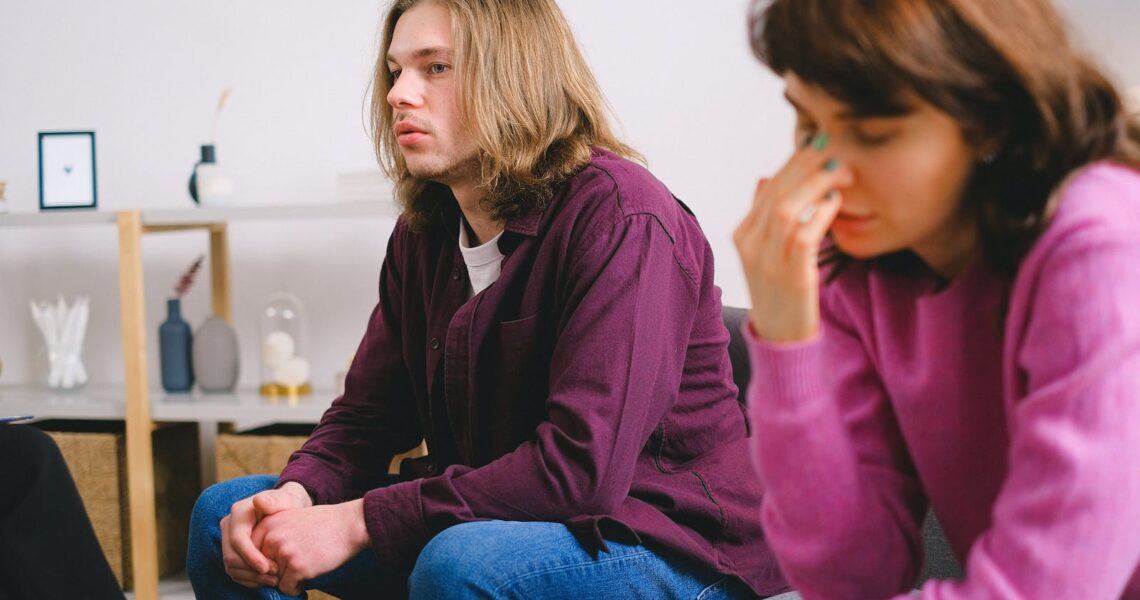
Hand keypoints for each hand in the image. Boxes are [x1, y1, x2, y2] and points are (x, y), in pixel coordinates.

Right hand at [219, 483, 311, 587]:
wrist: (284, 509)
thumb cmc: (286, 504)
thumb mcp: (285, 499)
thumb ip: (275, 500)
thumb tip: (258, 502)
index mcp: (238, 512)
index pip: (237, 539)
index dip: (250, 557)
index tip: (267, 568)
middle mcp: (228, 526)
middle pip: (231, 556)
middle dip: (252, 570)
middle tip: (275, 576)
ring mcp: (227, 540)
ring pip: (231, 567)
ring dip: (251, 577)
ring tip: (274, 580)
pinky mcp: (232, 551)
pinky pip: (234, 571)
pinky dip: (249, 579)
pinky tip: (266, 580)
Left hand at [252, 498, 370, 595]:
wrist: (349, 524)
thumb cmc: (322, 524)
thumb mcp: (289, 520)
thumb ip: (269, 537)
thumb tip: (255, 567)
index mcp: (266, 524)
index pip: (251, 556)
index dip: (266, 563)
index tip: (280, 561)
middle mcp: (271, 537)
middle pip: (262, 570)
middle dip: (277, 572)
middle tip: (296, 561)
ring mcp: (283, 552)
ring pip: (274, 580)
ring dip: (289, 578)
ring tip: (306, 563)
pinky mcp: (296, 566)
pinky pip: (287, 588)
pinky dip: (298, 586)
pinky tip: (310, 572)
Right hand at [733, 133, 852, 341]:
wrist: (780, 339)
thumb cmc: (781, 292)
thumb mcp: (764, 252)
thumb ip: (764, 216)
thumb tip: (765, 178)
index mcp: (742, 235)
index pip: (769, 188)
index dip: (794, 162)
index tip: (816, 141)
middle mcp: (751, 246)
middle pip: (776, 193)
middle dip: (806, 164)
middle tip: (833, 145)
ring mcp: (768, 262)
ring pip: (787, 209)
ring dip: (816, 184)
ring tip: (841, 169)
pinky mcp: (791, 277)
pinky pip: (803, 237)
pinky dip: (820, 215)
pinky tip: (836, 202)